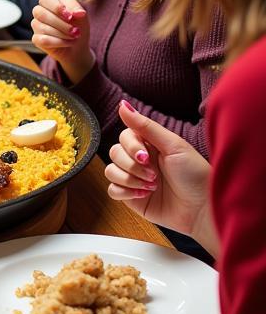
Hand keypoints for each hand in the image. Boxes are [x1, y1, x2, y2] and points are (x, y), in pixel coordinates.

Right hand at [31, 0, 93, 83]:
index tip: (72, 16)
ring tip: (73, 37)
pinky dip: (56, 42)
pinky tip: (65, 44)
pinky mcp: (36, 39)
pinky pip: (40, 38)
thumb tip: (75, 12)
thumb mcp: (83, 17)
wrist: (78, 49)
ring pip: (39, 25)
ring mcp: (37, 26)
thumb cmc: (80, 30)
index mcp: (52, 3)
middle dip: (60, 22)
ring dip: (60, 33)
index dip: (57, 6)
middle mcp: (41, 13)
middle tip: (75, 31)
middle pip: (40, 11)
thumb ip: (77, 9)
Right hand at [105, 101, 214, 250]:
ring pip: (110, 171)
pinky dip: (125, 192)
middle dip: (132, 166)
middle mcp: (139, 160)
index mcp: (149, 144)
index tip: (147, 156)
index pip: (123, 137)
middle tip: (154, 175)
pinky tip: (143, 195)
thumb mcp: (173, 145)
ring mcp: (134, 179)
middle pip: (114, 153)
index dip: (130, 147)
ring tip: (151, 187)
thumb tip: (122, 104)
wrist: (203, 210)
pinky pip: (112, 191)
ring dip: (129, 179)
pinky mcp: (131, 198)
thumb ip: (145, 125)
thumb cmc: (195, 175)